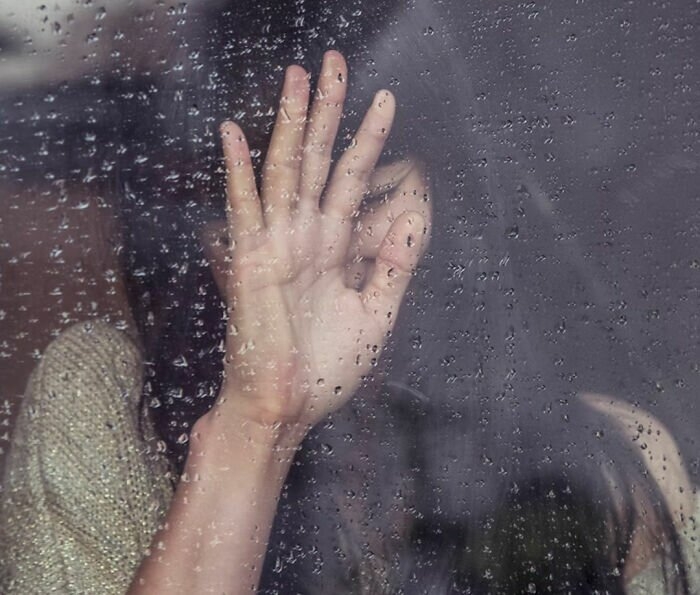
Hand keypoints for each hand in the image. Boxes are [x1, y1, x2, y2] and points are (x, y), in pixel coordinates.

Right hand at [208, 51, 429, 440]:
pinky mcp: (250, 263)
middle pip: (317, 161)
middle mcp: (304, 238)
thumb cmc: (325, 370)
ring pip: (285, 172)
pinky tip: (235, 133)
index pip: (352, 181)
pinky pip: (245, 210)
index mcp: (333, 249)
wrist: (287, 410)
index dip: (368, 141)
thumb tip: (414, 215)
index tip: (385, 101)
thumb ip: (394, 266)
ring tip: (298, 76)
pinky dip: (239, 172)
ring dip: (290, 124)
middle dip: (327, 112)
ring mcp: (276, 246)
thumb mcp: (375, 315)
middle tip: (334, 62)